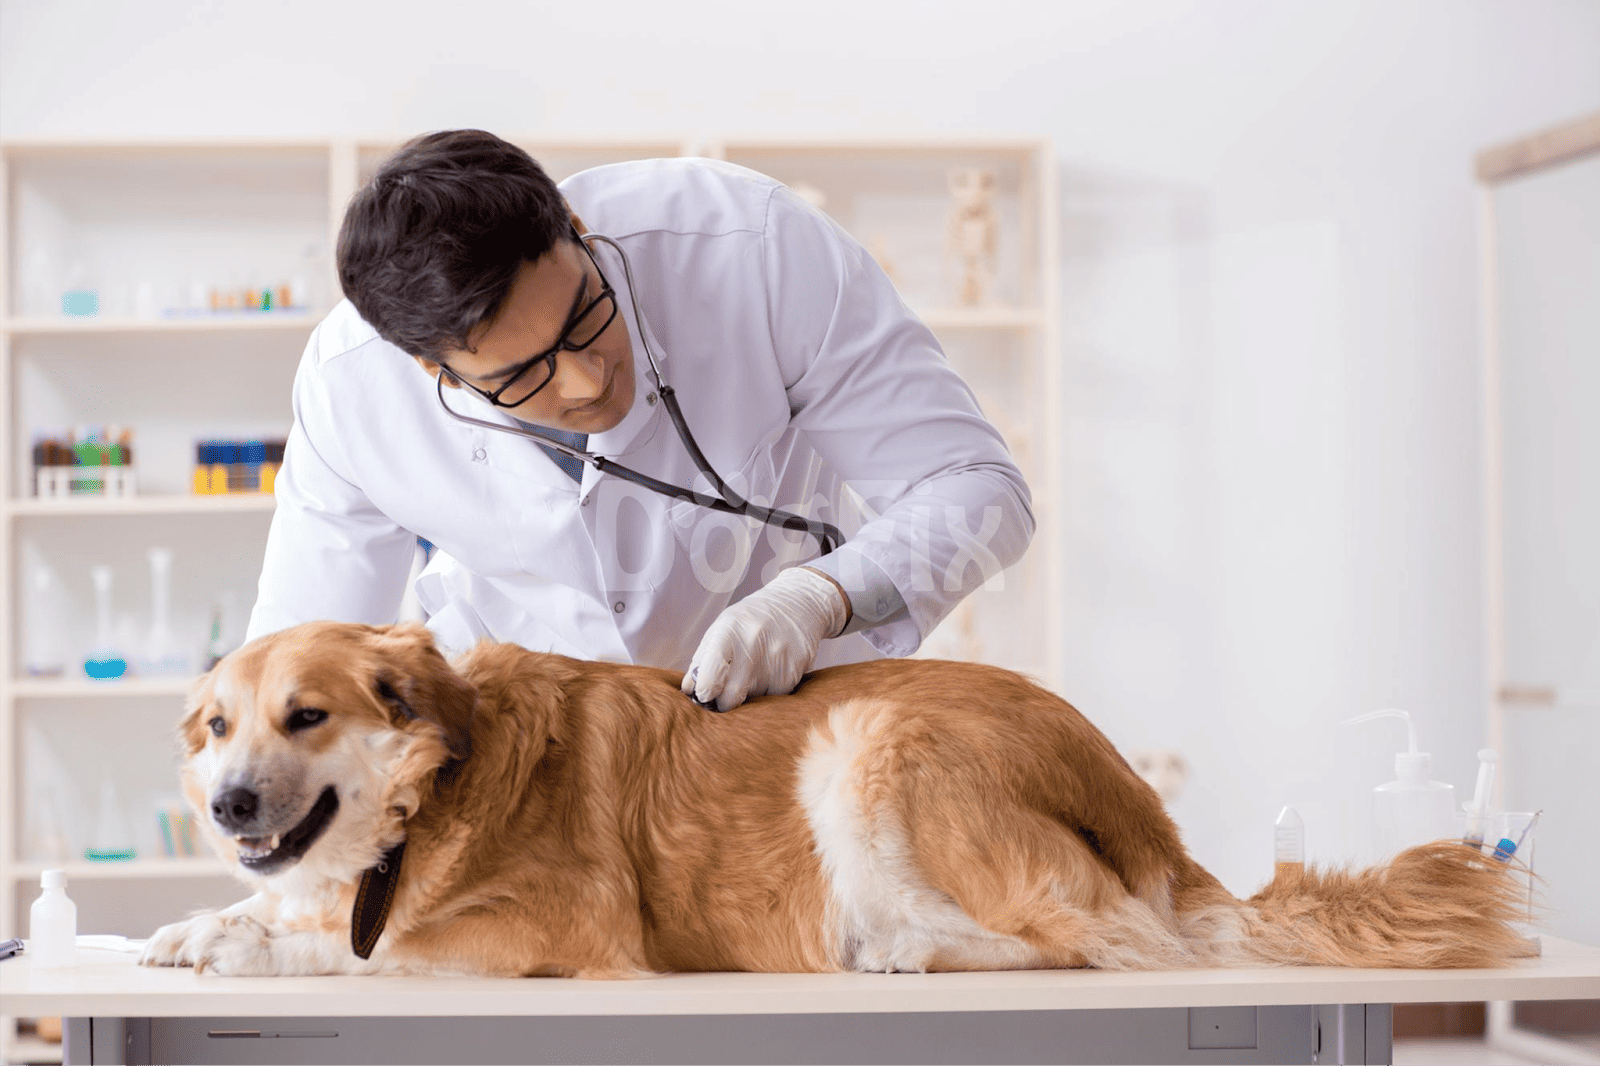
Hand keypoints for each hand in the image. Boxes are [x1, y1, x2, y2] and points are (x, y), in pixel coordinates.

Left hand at [682, 566, 849, 711]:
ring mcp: (777, 657)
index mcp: (728, 631)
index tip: (705, 695)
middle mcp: (753, 643)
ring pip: (755, 699)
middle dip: (725, 703)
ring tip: (753, 674)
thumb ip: (702, 658)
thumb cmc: (751, 618)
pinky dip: (770, 691)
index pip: (710, 675)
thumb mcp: (722, 627)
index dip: (705, 692)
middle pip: (732, 696)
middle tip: (725, 697)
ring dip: (750, 694)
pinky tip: (771, 673)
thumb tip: (688, 691)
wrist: (797, 602)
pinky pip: (776, 696)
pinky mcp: (796, 668)